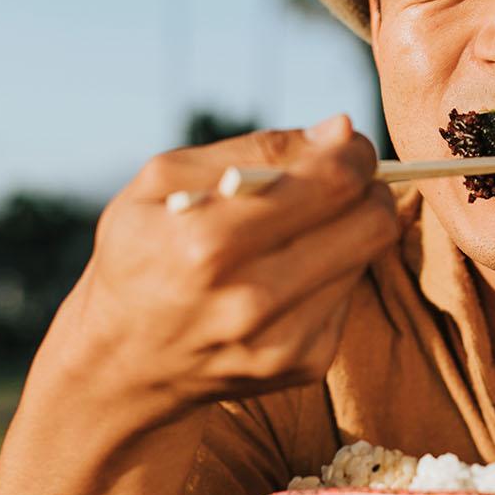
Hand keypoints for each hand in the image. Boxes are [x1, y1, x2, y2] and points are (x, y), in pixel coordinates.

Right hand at [36, 113, 399, 427]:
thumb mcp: (163, 181)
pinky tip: (285, 276)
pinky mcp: (305, 364)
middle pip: (371, 223)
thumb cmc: (142, 253)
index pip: (333, 183)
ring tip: (299, 229)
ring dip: (347, 231)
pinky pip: (349, 296)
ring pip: (366, 258)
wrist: (123, 364)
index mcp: (209, 243)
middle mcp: (252, 300)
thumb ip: (255, 148)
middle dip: (369, 188)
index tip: (347, 147)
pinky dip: (329, 274)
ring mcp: (283, 340)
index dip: (355, 154)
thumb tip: (340, 130)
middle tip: (343, 180)